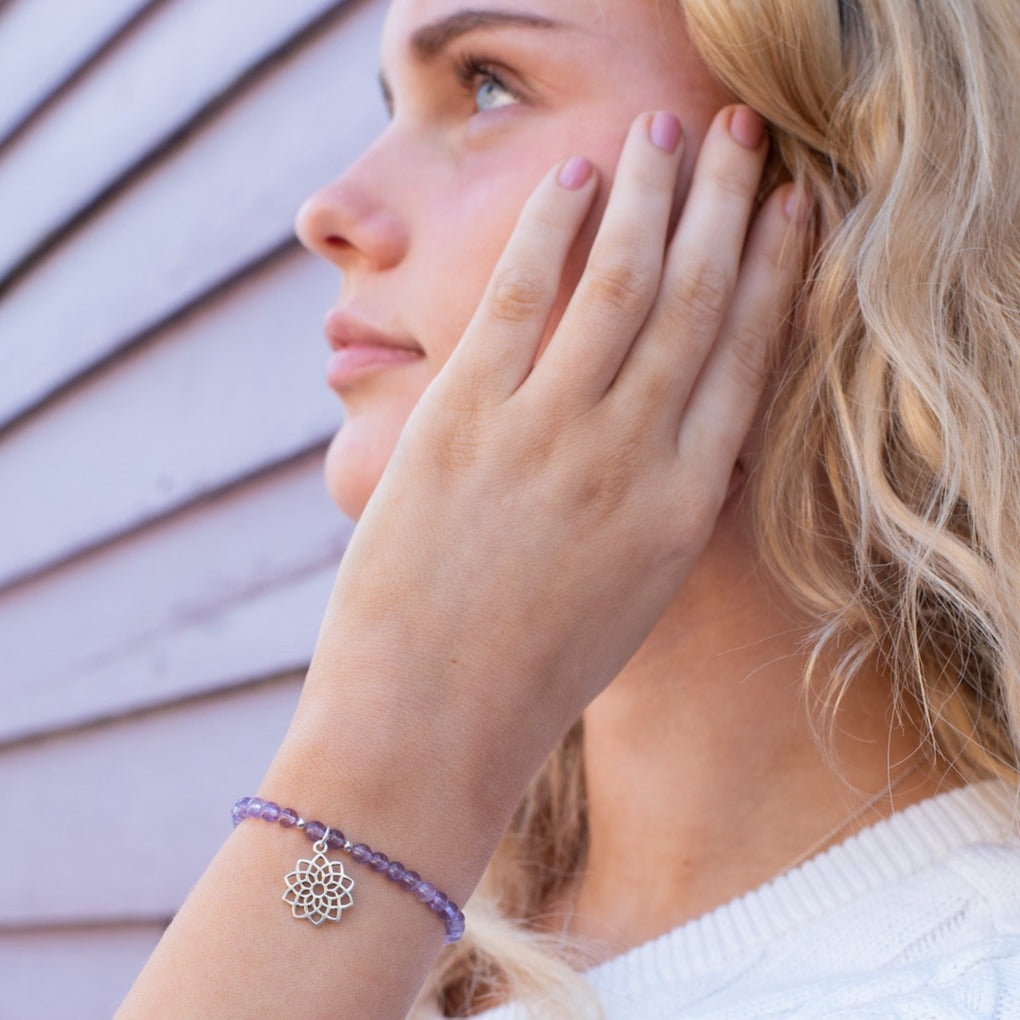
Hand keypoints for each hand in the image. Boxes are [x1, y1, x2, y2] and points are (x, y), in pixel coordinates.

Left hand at [296, 105, 804, 820]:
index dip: (776, 273)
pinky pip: (522, 298)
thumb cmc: (528, 669)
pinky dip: (550, 230)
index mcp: (683, 507)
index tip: (793, 211)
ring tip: (664, 128)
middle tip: (744, 135)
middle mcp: (632, 458)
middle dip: (729, 204)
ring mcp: (550, 435)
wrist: (430, 721)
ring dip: (651, 192)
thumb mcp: (627, 589)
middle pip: (699, 299)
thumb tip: (662, 414)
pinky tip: (571, 180)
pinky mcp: (465, 420)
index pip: (748, 358)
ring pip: (622, 281)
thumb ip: (655, 498)